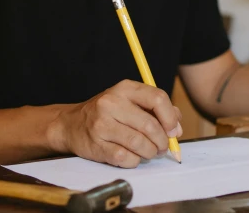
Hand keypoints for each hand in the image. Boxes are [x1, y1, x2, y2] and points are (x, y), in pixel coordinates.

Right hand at [46, 80, 182, 167]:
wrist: (71, 124)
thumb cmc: (108, 113)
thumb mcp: (130, 102)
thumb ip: (156, 110)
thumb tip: (177, 128)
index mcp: (125, 89)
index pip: (157, 98)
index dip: (170, 117)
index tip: (173, 130)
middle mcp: (111, 103)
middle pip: (150, 125)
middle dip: (162, 141)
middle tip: (162, 147)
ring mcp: (101, 124)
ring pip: (139, 143)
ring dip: (150, 152)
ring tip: (150, 152)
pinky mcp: (96, 145)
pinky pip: (126, 158)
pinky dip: (135, 161)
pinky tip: (133, 157)